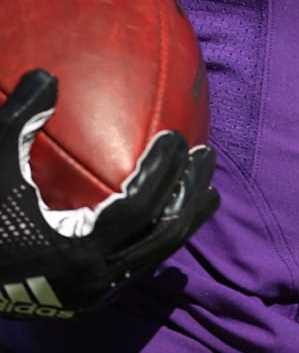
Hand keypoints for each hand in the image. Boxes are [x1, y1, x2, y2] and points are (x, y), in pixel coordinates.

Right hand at [0, 69, 218, 317]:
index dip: (161, 171)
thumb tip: (45, 76)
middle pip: (163, 232)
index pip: (138, 207)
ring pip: (158, 254)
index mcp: (75, 249)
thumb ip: (18, 124)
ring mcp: (97, 292)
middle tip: (206, 155)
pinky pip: (141, 265)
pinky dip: (163, 236)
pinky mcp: (93, 297)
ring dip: (185, 216)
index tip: (175, 137)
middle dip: (189, 191)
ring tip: (206, 184)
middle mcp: (94, 277)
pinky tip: (173, 212)